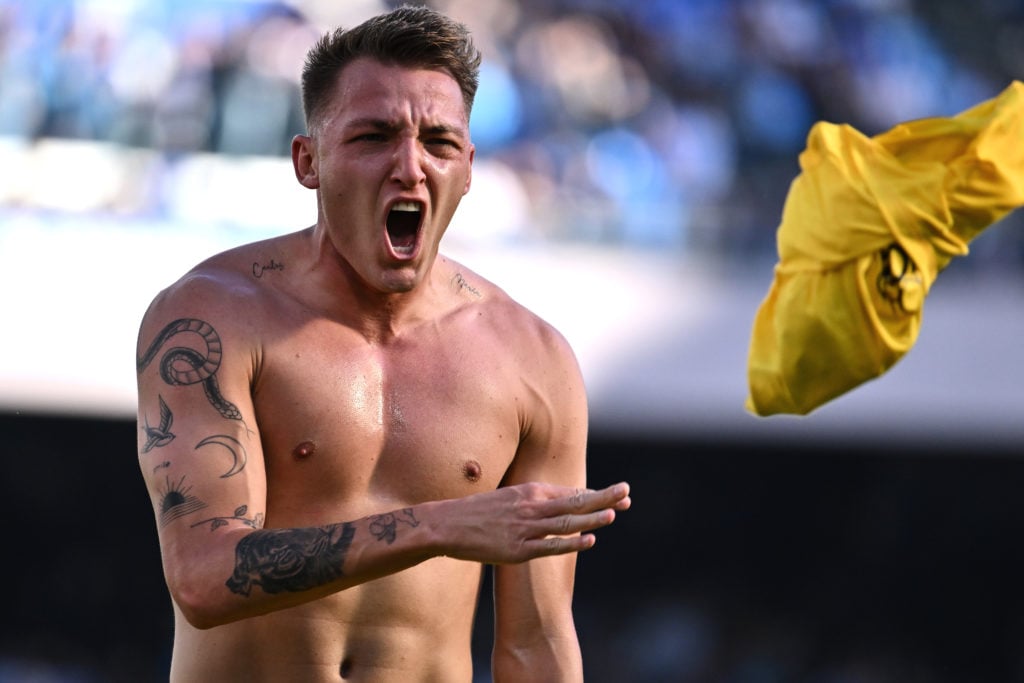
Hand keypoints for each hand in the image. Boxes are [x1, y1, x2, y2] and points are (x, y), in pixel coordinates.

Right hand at [433, 482, 630, 563]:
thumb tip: (554, 503)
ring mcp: (525, 528)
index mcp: (529, 491)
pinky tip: (589, 540)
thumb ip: (531, 500)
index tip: (619, 493)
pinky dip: (571, 543)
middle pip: (574, 502)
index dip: (597, 494)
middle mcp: (530, 506)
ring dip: (592, 518)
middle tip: (627, 492)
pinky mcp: (517, 549)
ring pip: (566, 522)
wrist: (445, 525)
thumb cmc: (476, 512)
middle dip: (603, 498)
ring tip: (615, 514)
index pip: (571, 492)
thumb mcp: (507, 497)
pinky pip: (549, 546)